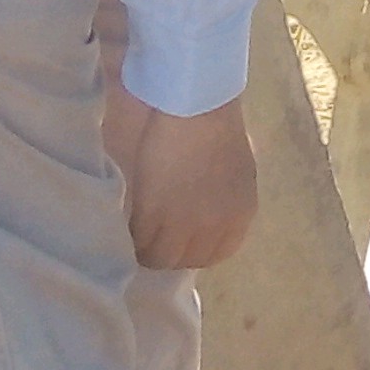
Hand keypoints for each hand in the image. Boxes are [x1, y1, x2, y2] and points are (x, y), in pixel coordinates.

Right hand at [104, 86, 260, 273]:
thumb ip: (224, 198)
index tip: (182, 242)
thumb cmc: (217, 125)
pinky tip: (128, 226)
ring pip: (161, 258)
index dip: (196, 250)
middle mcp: (216, 226)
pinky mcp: (154, 214)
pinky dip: (133, 238)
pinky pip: (140, 241)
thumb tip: (209, 209)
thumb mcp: (235, 171)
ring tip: (137, 237)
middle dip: (171, 254)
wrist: (198, 109)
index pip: (218, 254)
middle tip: (155, 239)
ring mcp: (185, 224)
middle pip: (188, 261)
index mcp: (241, 215)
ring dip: (148, 251)